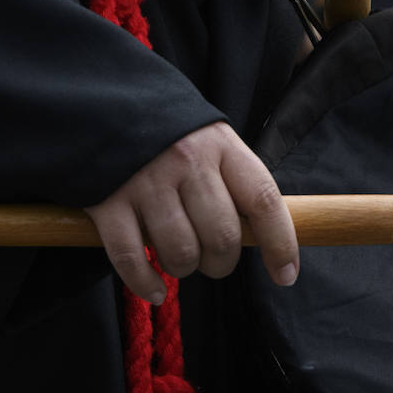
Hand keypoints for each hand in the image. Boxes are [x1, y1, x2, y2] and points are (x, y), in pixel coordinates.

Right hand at [84, 122, 298, 301]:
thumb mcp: (213, 142)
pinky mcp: (107, 202)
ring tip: (179, 258)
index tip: (286, 276)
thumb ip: (235, 182)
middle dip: (222, 263)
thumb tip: (262, 237)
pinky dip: (145, 283)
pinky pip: (132, 259)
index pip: (263, 200)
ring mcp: (145, 182)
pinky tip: (154, 288)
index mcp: (221, 146)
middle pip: (222, 236)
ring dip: (184, 269)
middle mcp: (187, 161)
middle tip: (213, 260)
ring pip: (180, 252)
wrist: (105, 105)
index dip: (280, 243)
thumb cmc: (172, 135)